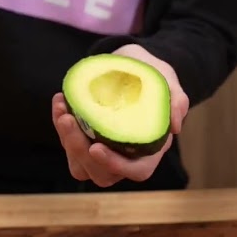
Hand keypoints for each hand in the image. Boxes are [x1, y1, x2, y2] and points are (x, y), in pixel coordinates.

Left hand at [52, 44, 191, 187]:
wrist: (132, 63)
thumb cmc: (152, 73)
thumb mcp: (166, 79)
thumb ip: (176, 100)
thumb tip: (175, 125)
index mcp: (150, 147)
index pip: (137, 171)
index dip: (116, 165)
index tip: (96, 147)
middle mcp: (126, 155)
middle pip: (102, 174)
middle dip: (80, 151)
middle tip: (70, 120)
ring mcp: (104, 150)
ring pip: (81, 165)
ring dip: (66, 141)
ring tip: (63, 110)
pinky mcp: (86, 139)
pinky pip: (69, 146)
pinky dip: (61, 127)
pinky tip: (60, 101)